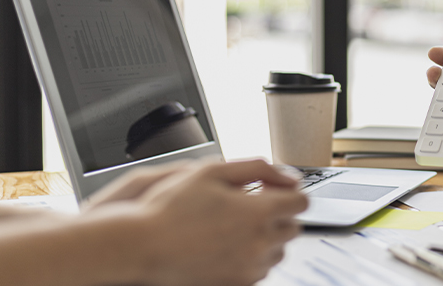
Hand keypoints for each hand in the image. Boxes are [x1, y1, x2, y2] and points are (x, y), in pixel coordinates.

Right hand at [86, 159, 306, 285]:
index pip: (301, 202)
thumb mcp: (212, 172)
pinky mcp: (239, 283)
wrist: (142, 246)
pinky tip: (227, 245)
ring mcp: (250, 267)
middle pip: (293, 227)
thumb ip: (257, 168)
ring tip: (235, 227)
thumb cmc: (170, 209)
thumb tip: (287, 175)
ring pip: (278, 251)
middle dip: (278, 214)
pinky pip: (260, 270)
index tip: (270, 190)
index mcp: (259, 212)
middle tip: (249, 206)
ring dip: (267, 238)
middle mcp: (260, 242)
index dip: (287, 192)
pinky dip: (252, 258)